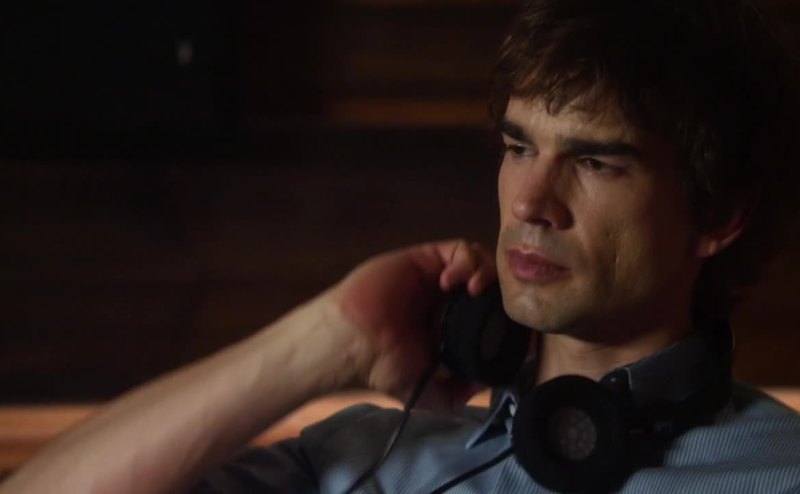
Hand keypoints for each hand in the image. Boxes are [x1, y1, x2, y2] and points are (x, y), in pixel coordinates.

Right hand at [330, 240, 495, 409]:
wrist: (355, 344)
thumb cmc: (385, 367)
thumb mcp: (430, 394)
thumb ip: (459, 394)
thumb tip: (490, 382)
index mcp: (451, 325)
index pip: (490, 310)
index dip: (504, 313)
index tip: (511, 327)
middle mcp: (447, 298)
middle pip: (490, 281)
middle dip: (499, 290)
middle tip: (494, 306)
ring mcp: (436, 276)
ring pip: (479, 260)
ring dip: (484, 272)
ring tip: (473, 291)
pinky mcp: (425, 258)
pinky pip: (459, 249)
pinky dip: (465, 262)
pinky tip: (452, 282)